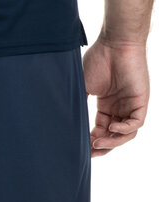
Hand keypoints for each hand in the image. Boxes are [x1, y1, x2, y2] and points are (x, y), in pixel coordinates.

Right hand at [82, 38, 149, 156]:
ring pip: (125, 135)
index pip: (101, 132)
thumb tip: (66, 125)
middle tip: (90, 152)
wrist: (115, 43)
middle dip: (102, 148)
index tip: (82, 149)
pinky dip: (124, 130)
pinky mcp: (140, 101)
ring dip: (112, 142)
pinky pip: (135, 124)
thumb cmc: (98, 60)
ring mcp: (130, 106)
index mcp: (106, 107)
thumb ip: (77, 107)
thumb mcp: (82, 88)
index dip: (92, 143)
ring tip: (98, 142)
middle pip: (113, 137)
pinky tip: (112, 127)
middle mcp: (119, 108)